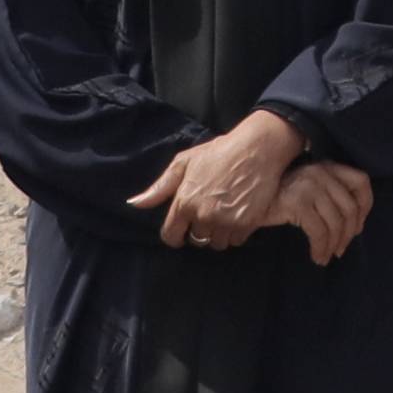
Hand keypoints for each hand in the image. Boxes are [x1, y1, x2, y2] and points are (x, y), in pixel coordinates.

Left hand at [128, 107, 312, 247]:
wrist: (257, 148)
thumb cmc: (219, 152)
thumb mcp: (184, 162)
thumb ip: (160, 188)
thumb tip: (134, 204)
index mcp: (184, 203)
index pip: (171, 236)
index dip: (175, 234)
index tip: (182, 230)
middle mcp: (203, 216)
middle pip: (196, 241)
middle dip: (199, 230)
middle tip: (208, 212)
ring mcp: (226, 222)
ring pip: (216, 244)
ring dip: (218, 233)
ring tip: (224, 214)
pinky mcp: (247, 224)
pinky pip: (236, 241)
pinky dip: (235, 232)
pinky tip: (237, 215)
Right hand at [279, 162, 373, 263]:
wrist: (244, 199)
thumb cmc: (278, 198)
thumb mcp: (308, 190)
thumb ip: (330, 196)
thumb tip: (355, 226)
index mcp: (327, 166)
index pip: (361, 181)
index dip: (365, 206)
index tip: (357, 228)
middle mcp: (320, 172)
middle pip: (349, 208)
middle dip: (348, 234)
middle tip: (340, 250)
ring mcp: (309, 185)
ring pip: (335, 223)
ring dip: (333, 245)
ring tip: (326, 256)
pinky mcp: (297, 202)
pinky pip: (319, 231)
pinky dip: (321, 248)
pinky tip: (316, 257)